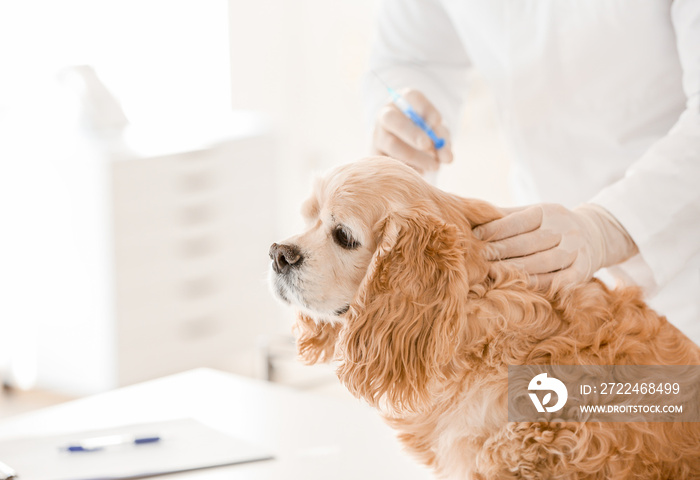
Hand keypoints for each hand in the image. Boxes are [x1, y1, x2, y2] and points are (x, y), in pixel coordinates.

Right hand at [372, 89, 451, 174]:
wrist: (407, 151)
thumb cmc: (426, 136)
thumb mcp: (437, 134)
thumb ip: (443, 142)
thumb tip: (447, 158)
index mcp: (403, 101)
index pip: (411, 97)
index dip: (424, 108)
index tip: (437, 121)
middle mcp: (386, 115)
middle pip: (392, 119)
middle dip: (411, 132)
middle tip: (428, 145)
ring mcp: (378, 136)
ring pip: (392, 144)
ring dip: (415, 156)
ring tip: (434, 165)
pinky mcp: (375, 155)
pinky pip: (390, 163)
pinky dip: (409, 168)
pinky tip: (421, 171)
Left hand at [473, 203, 637, 288]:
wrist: (595, 233)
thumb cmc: (550, 225)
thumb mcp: (533, 213)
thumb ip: (506, 216)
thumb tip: (471, 216)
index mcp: (548, 211)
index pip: (520, 220)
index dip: (497, 228)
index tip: (476, 236)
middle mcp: (564, 229)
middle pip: (529, 242)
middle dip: (503, 250)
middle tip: (481, 257)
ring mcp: (575, 250)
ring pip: (545, 261)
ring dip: (518, 268)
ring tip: (494, 272)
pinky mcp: (584, 270)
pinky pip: (562, 279)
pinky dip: (543, 283)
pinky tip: (524, 286)